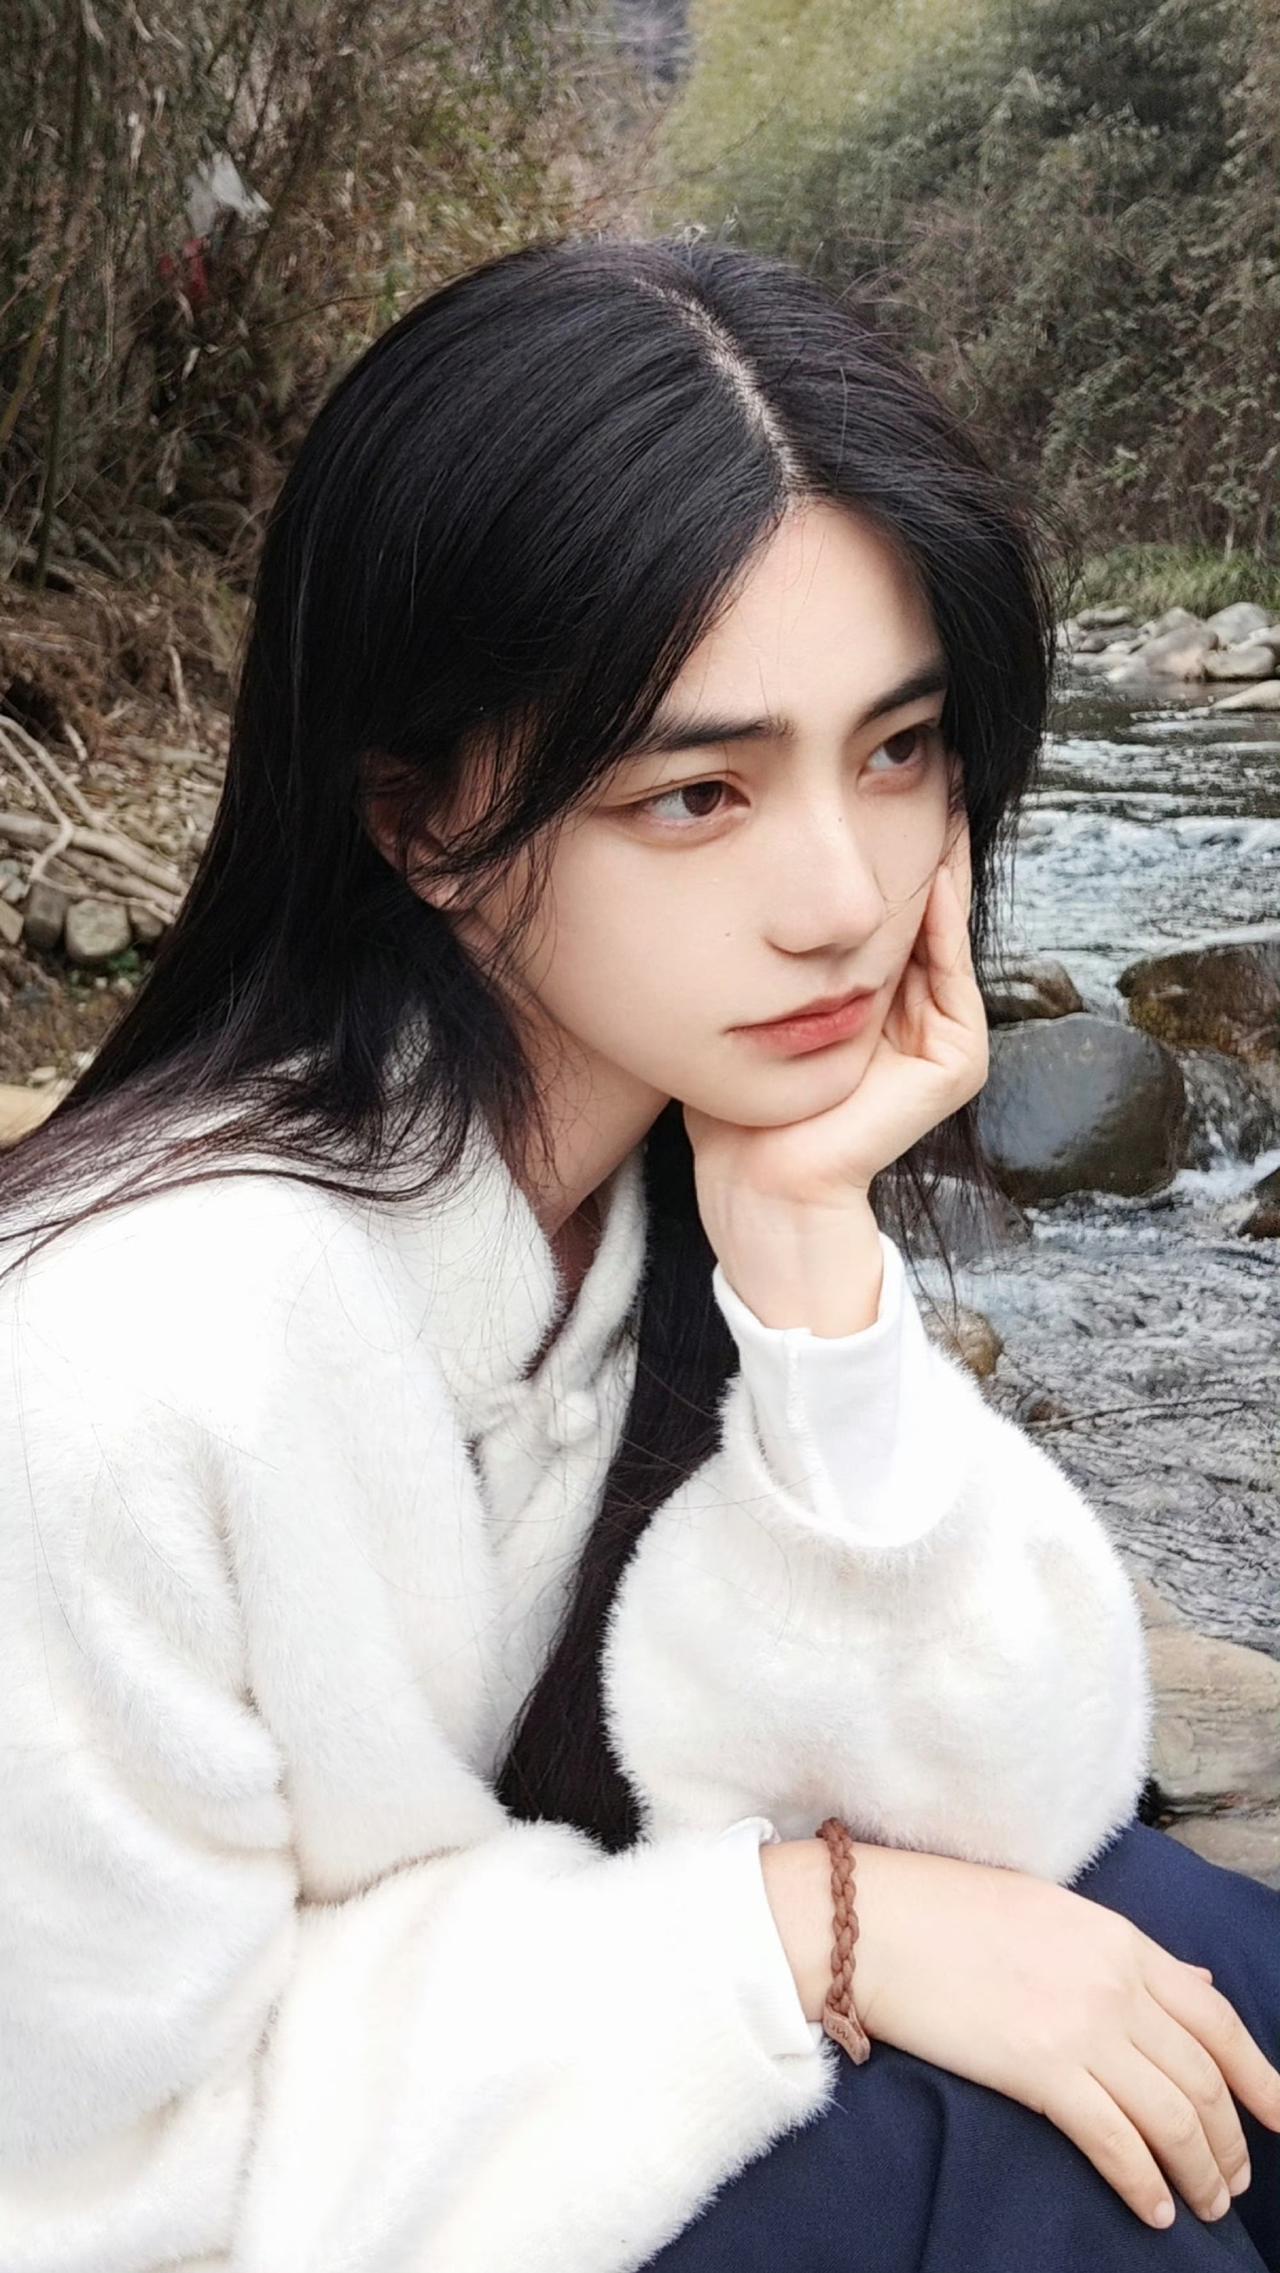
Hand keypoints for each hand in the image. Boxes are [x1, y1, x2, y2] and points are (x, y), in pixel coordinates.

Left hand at [683, 819, 987, 1210]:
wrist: (757, 1181)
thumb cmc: (738, 1103)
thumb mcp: (753, 1004)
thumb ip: (768, 953)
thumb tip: (748, 871)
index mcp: (874, 1001)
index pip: (885, 911)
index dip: (881, 850)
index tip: (866, 781)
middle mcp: (914, 1014)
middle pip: (923, 910)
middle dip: (920, 840)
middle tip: (925, 759)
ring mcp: (942, 1038)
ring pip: (943, 931)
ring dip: (941, 864)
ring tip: (940, 791)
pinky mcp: (954, 1061)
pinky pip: (949, 976)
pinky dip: (941, 923)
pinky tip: (930, 870)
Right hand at [847, 1840, 1279, 2231]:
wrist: (872, 1923)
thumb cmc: (950, 1910)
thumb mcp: (1053, 1911)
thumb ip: (1125, 1951)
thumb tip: (1194, 1976)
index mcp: (1120, 1940)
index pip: (1217, 2015)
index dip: (1260, 2073)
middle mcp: (1114, 1983)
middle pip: (1203, 2077)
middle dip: (1232, 2140)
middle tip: (1237, 2181)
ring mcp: (1080, 2027)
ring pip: (1173, 2117)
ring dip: (1201, 2171)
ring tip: (1205, 2203)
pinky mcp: (1039, 2070)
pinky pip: (1116, 2141)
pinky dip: (1145, 2183)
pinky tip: (1153, 2210)